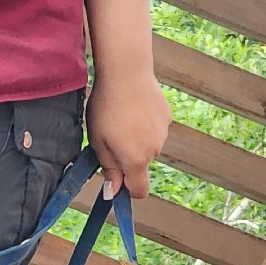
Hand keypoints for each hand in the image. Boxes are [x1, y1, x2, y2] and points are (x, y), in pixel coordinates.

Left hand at [85, 70, 170, 199]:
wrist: (126, 72)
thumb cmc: (106, 108)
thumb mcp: (98, 142)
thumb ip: (108, 168)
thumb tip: (113, 192)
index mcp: (136, 160)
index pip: (139, 191)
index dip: (127, 191)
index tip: (116, 182)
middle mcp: (154, 150)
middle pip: (141, 165)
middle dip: (127, 158)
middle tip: (110, 137)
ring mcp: (163, 133)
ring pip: (148, 146)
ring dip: (136, 140)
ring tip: (122, 118)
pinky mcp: (167, 116)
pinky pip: (154, 129)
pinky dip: (145, 124)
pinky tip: (134, 108)